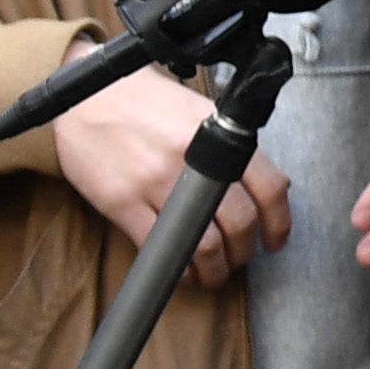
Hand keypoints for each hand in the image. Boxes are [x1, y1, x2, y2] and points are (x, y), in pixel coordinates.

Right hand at [49, 71, 285, 288]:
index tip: (276, 240)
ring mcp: (157, 182)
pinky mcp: (123, 202)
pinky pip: (160, 248)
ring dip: (215, 268)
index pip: (268, 186)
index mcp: (219, 135)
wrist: (90, 96)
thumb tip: (256, 190)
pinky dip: (178, 269)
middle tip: (239, 257)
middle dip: (244, 251)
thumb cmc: (145, 102)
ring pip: (203, 244)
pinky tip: (182, 271)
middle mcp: (194, 159)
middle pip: (239, 223)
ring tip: (213, 272)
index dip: (278, 222)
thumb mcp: (199, 113)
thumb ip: (228, 149)